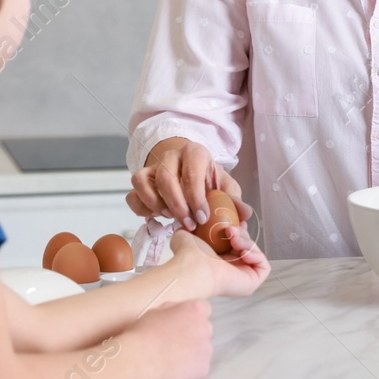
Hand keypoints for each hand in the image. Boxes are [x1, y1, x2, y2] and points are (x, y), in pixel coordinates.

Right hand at [125, 299, 212, 378]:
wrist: (141, 359)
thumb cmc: (144, 333)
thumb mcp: (157, 310)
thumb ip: (174, 309)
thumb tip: (179, 312)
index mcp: (195, 309)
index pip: (204, 309)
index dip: (191, 317)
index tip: (182, 324)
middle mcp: (206, 327)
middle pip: (204, 329)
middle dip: (193, 334)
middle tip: (175, 343)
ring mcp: (206, 349)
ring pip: (202, 349)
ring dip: (192, 352)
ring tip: (172, 357)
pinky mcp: (203, 368)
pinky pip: (199, 367)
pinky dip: (190, 369)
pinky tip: (174, 369)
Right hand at [128, 137, 244, 231]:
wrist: (187, 170)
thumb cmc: (207, 180)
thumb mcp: (224, 185)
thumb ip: (233, 199)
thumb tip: (245, 215)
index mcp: (195, 154)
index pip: (192, 172)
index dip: (196, 197)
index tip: (203, 218)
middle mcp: (171, 156)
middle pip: (166, 178)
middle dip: (177, 206)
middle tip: (188, 225)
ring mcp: (152, 167)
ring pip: (142, 182)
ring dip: (156, 205)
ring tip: (171, 218)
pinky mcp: (140, 180)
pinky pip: (133, 194)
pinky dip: (142, 208)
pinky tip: (157, 216)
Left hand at [169, 226, 269, 299]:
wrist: (194, 268)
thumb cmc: (189, 255)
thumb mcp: (186, 234)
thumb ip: (188, 228)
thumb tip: (189, 223)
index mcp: (217, 262)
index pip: (235, 244)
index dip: (237, 230)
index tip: (234, 220)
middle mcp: (231, 270)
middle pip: (246, 246)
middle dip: (241, 233)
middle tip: (230, 230)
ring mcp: (243, 277)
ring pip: (254, 253)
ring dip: (246, 241)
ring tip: (232, 238)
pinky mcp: (252, 282)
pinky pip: (263, 265)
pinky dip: (255, 254)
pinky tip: (241, 250)